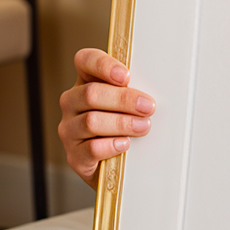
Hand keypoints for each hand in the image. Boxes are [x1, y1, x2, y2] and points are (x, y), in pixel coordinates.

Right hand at [57, 48, 155, 187]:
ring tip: (144, 127)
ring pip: (91, 121)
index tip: (126, 76)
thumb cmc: (127, 126)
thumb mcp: (131, 105)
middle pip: (91, 93)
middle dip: (123, 99)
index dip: (103, 65)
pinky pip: (90, 149)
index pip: (85, 61)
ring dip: (122, 123)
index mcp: (86, 82)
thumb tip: (160, 92)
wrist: (116, 167)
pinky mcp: (74, 156)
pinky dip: (110, 146)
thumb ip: (136, 92)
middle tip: (148, 107)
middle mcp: (72, 103)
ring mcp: (70, 130)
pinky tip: (125, 144)